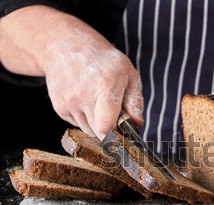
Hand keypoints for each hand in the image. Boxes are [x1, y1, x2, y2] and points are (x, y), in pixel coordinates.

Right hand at [0, 6, 143, 139]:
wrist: (65, 45)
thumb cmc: (102, 59)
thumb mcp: (128, 73)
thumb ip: (135, 101)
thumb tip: (137, 124)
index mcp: (105, 85)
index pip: (106, 127)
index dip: (116, 134)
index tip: (123, 131)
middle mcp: (83, 95)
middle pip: (98, 132)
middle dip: (110, 128)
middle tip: (114, 112)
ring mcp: (68, 101)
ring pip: (88, 129)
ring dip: (97, 123)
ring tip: (99, 102)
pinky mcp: (59, 106)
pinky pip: (77, 123)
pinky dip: (84, 118)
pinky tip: (85, 100)